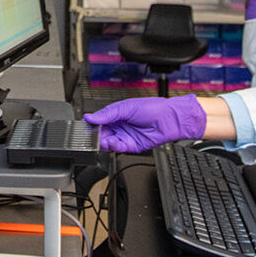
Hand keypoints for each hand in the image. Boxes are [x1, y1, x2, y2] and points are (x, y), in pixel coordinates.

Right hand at [83, 94, 206, 152]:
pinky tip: (113, 142)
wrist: (169, 118)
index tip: (85, 127)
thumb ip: (107, 114)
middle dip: (96, 136)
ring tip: (104, 138)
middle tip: (92, 135)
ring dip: (104, 142)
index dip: (92, 125)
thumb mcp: (126, 107)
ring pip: (108, 143)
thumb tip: (89, 117)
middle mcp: (119, 126)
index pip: (99, 122)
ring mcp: (125, 137)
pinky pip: (119, 148)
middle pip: (101, 134)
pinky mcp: (131, 146)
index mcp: (116, 115)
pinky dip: (114, 146)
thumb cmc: (152, 108)